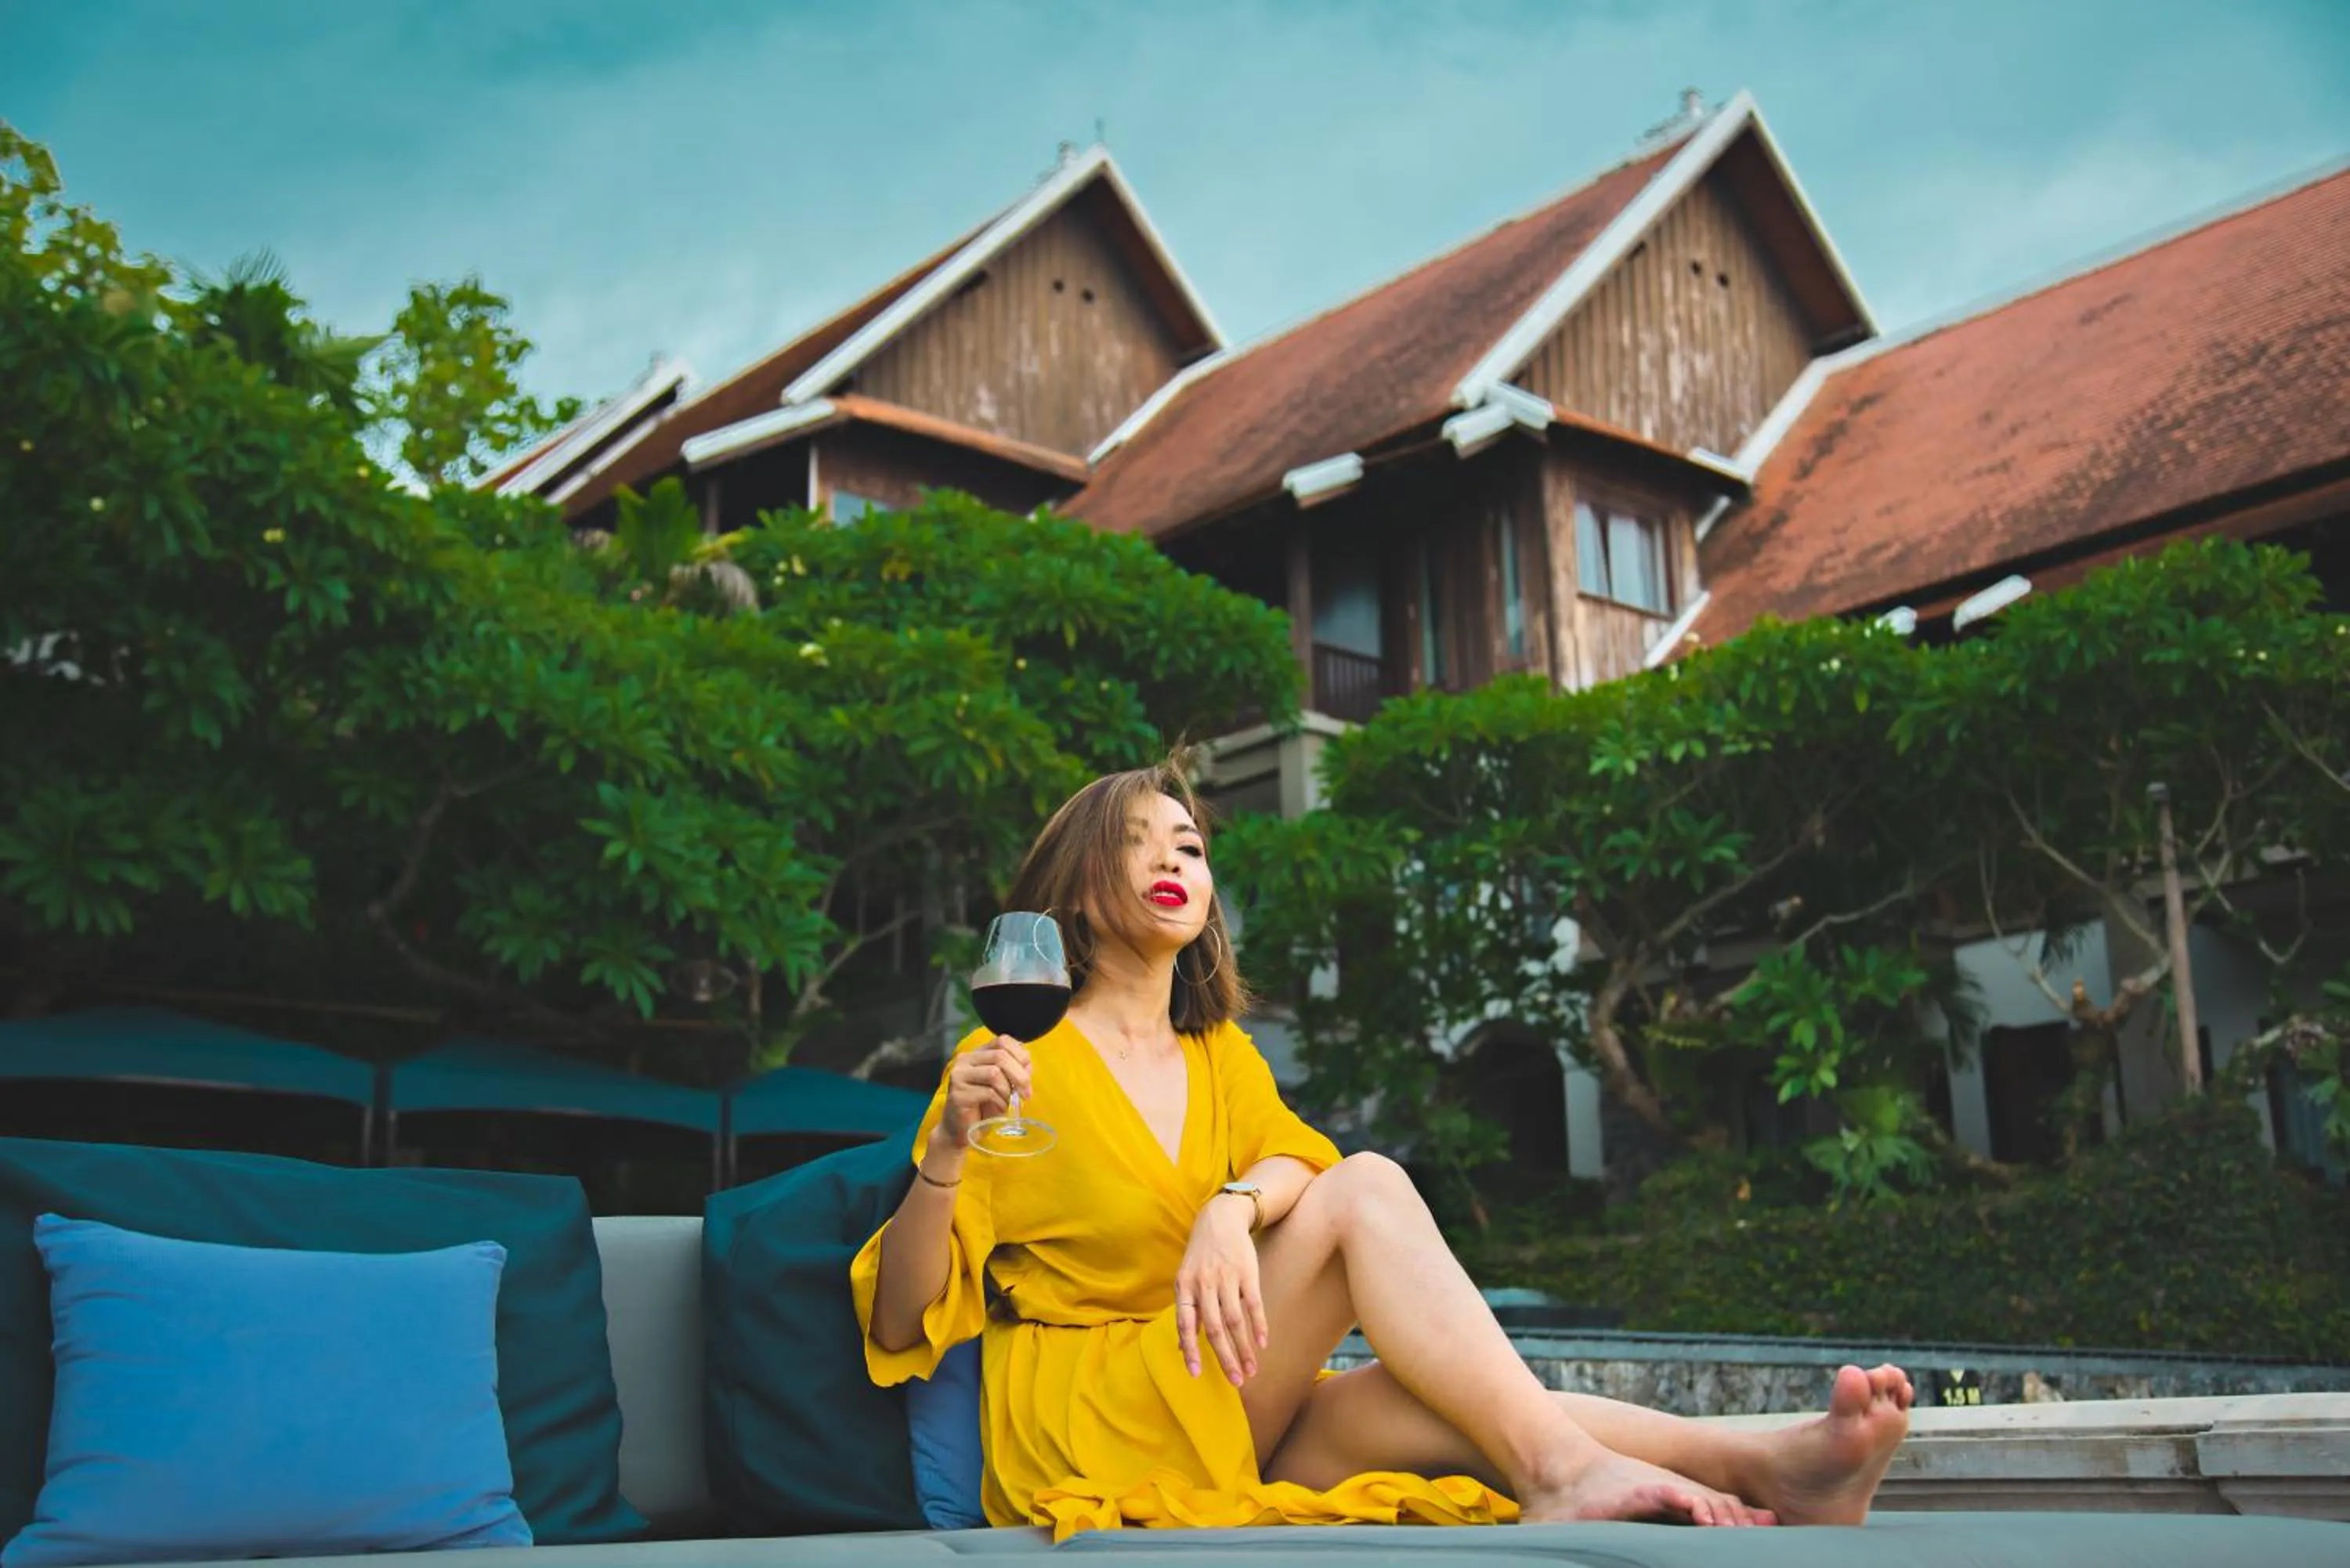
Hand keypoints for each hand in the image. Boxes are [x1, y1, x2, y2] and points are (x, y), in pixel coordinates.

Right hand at [933, 1036, 1033, 1150]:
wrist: (962, 1131)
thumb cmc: (984, 1107)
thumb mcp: (1004, 1086)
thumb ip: (1015, 1072)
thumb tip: (1028, 1065)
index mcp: (977, 1054)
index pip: (1001, 1041)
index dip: (1019, 1053)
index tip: (1028, 1071)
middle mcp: (965, 1060)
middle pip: (1000, 1056)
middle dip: (1019, 1075)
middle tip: (1026, 1093)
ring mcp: (959, 1076)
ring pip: (994, 1073)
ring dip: (1007, 1090)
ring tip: (1008, 1102)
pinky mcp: (958, 1094)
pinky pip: (988, 1092)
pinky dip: (1000, 1102)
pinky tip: (999, 1109)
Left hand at [1175, 1193, 1267, 1384]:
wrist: (1220, 1217)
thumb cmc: (1201, 1255)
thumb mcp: (1186, 1279)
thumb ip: (1188, 1313)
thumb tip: (1182, 1347)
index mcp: (1184, 1288)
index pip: (1186, 1324)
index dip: (1191, 1350)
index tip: (1196, 1374)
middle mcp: (1204, 1284)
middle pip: (1215, 1328)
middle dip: (1225, 1358)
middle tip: (1236, 1382)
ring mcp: (1226, 1278)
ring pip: (1235, 1321)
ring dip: (1244, 1349)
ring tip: (1251, 1369)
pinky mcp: (1247, 1272)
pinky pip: (1253, 1304)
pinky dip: (1259, 1326)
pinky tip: (1262, 1343)